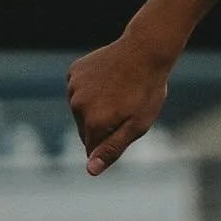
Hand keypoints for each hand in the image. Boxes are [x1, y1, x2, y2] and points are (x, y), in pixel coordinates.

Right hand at [66, 36, 173, 174]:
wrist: (145, 50)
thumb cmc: (147, 91)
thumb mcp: (137, 125)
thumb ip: (111, 149)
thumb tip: (90, 170)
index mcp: (93, 122)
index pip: (92, 149)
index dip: (112, 141)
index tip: (127, 125)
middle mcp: (77, 106)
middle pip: (86, 130)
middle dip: (104, 125)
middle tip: (127, 107)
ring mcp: (73, 87)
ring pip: (81, 110)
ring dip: (97, 106)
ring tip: (120, 91)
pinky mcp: (73, 72)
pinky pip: (79, 90)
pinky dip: (91, 89)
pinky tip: (110, 78)